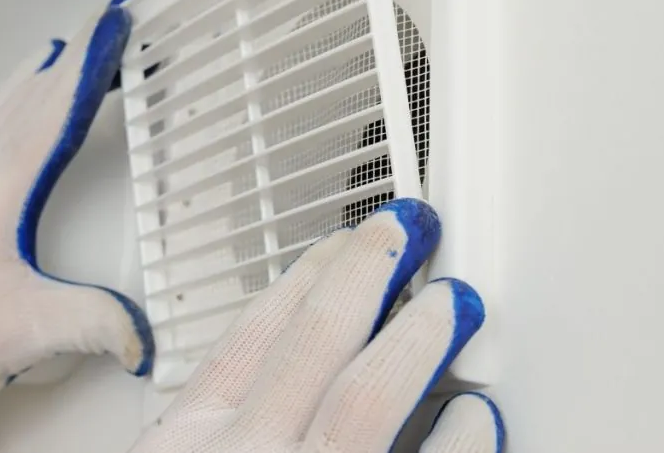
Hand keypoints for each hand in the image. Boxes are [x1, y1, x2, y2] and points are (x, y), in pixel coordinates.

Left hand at [0, 0, 154, 430]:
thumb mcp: (27, 332)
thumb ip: (92, 323)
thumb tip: (143, 330)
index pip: (54, 109)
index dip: (90, 63)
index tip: (117, 21)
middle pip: (36, 93)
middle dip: (82, 52)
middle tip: (117, 15)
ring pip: (14, 101)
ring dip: (53, 69)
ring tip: (82, 41)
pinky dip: (21, 92)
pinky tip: (23, 87)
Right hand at [129, 198, 503, 452]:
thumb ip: (211, 421)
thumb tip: (273, 380)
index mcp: (184, 440)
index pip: (254, 329)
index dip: (309, 273)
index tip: (345, 242)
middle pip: (317, 338)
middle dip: (372, 272)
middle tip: (411, 233)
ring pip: (367, 396)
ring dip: (418, 337)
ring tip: (456, 302)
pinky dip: (457, 444)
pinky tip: (479, 418)